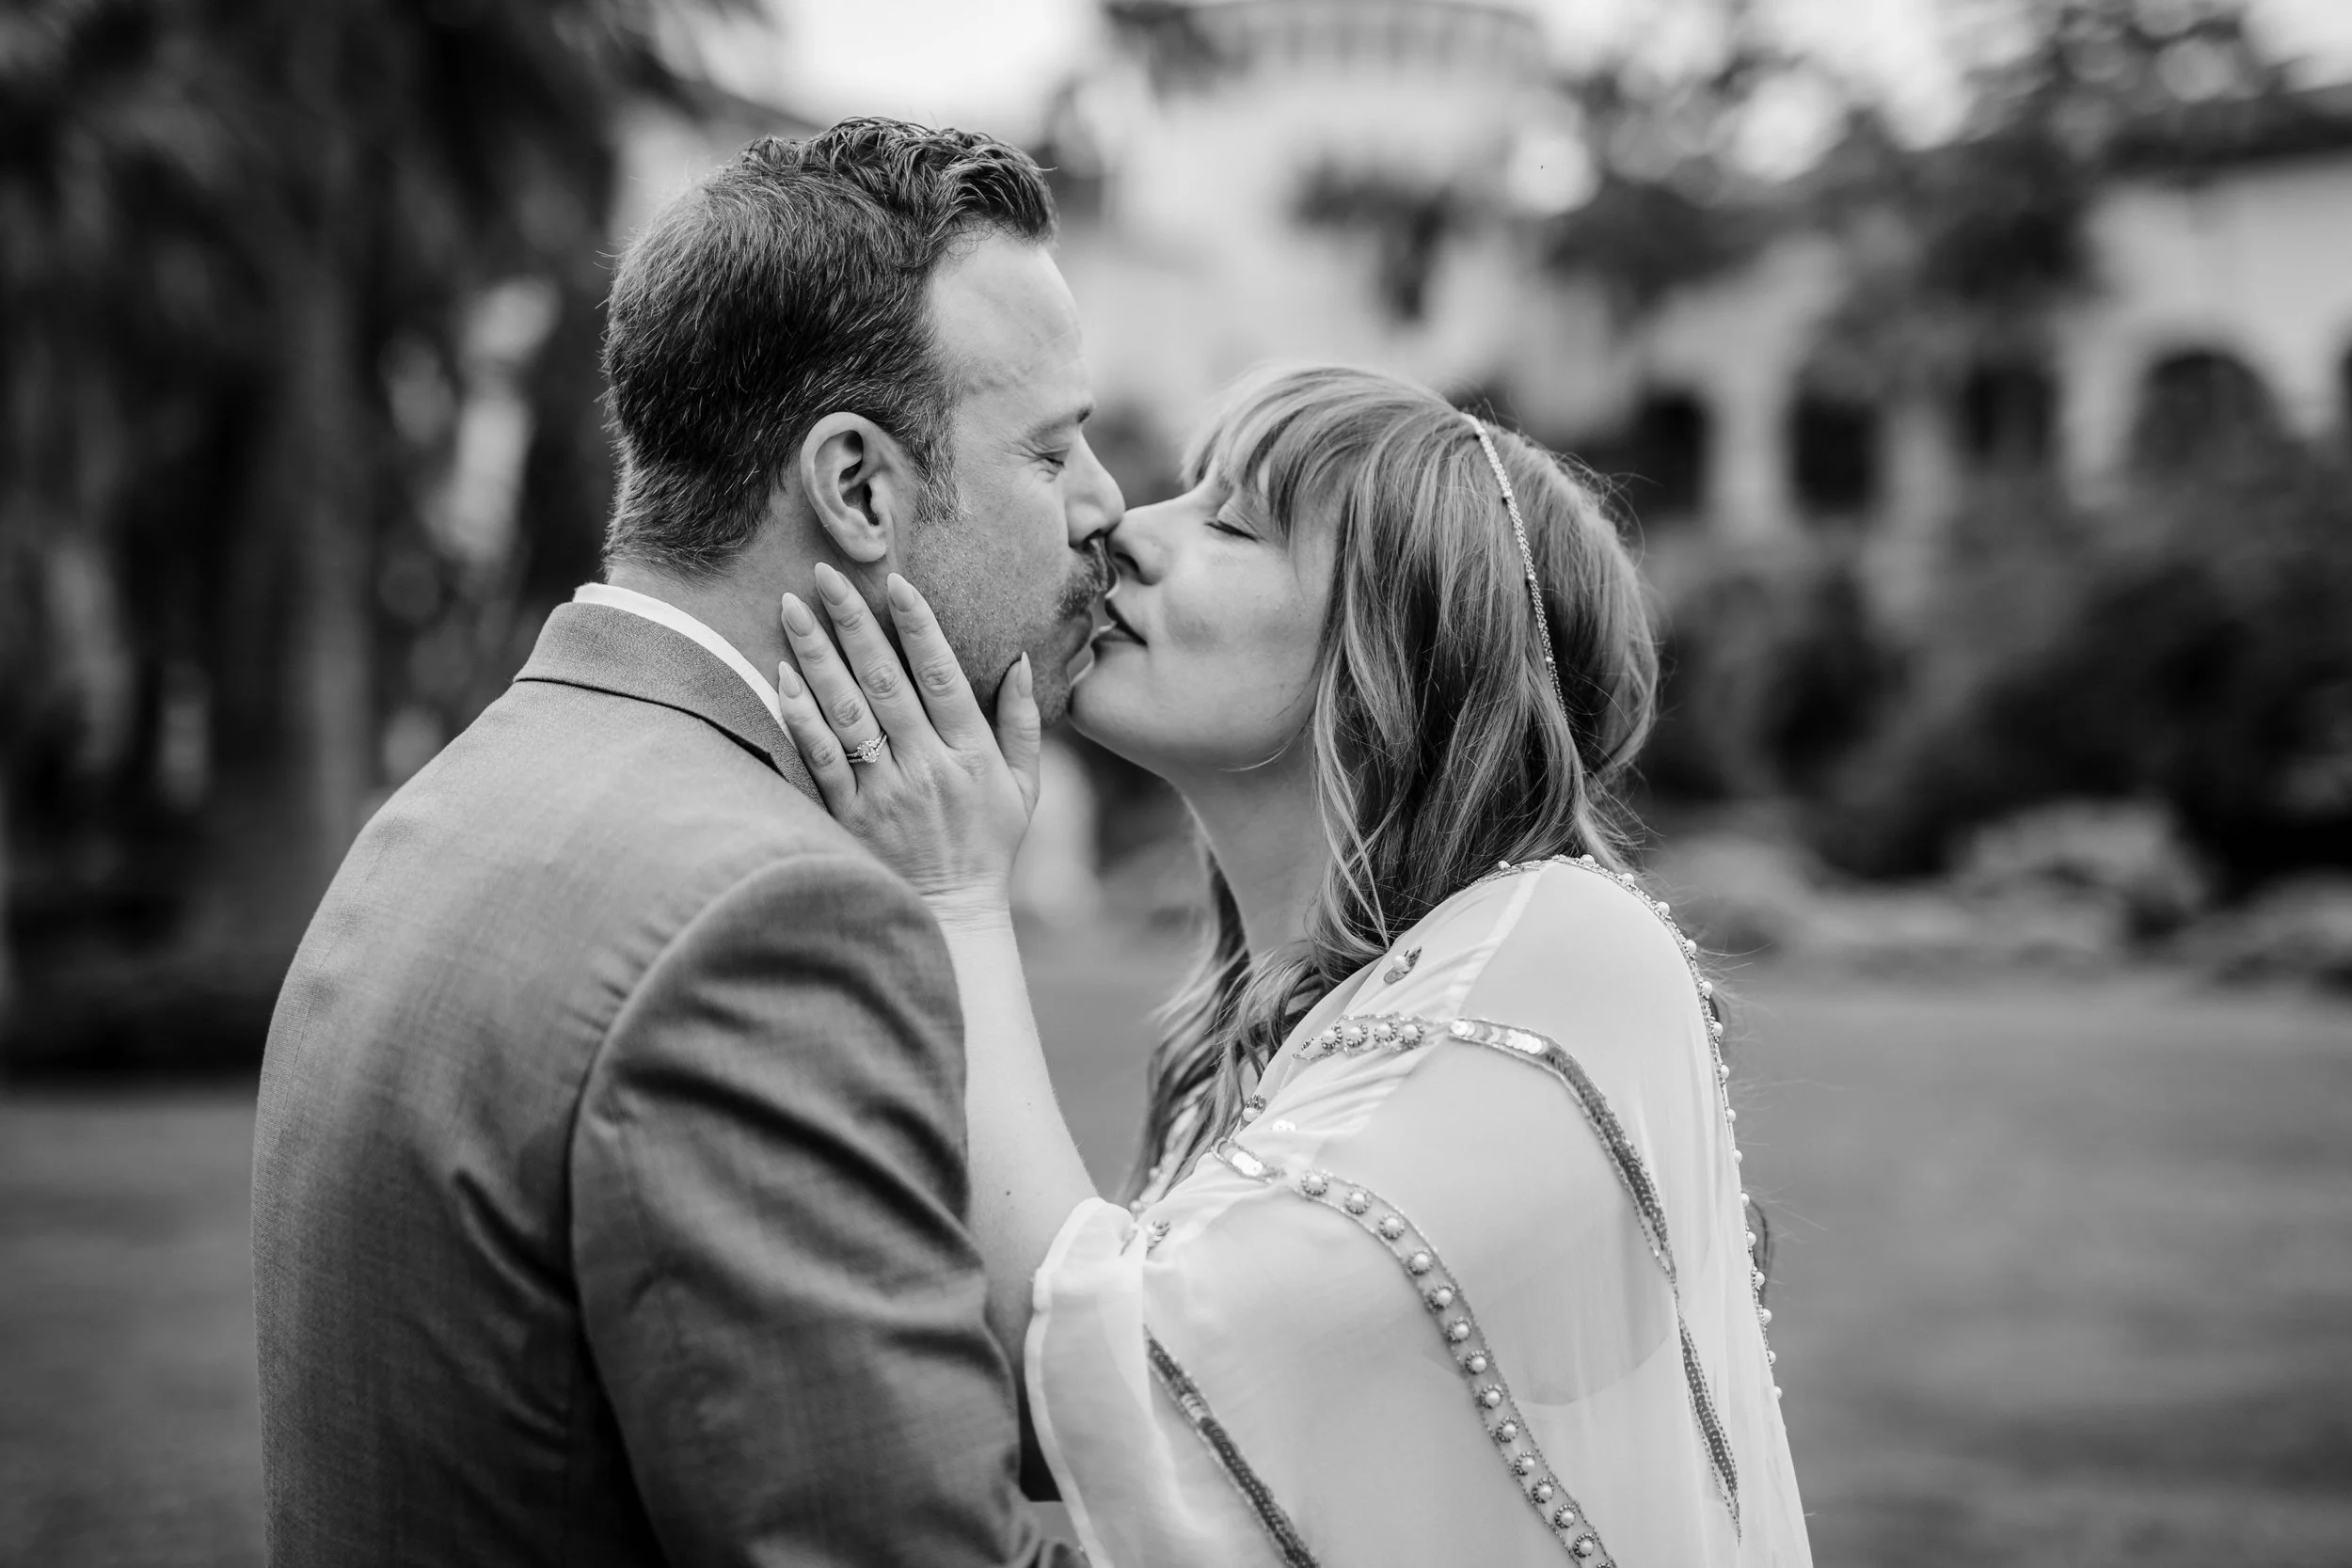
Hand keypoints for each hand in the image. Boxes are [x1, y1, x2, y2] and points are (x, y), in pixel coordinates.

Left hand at [774, 562, 1040, 924]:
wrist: (949, 919)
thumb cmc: (988, 847)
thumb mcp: (1026, 787)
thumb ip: (1022, 723)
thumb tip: (1020, 660)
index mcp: (971, 754)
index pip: (941, 675)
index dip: (917, 625)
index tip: (893, 581)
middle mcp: (927, 767)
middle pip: (884, 681)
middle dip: (852, 622)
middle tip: (823, 574)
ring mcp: (884, 792)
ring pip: (845, 710)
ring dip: (816, 655)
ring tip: (791, 608)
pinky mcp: (849, 816)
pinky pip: (820, 758)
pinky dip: (800, 716)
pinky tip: (781, 677)